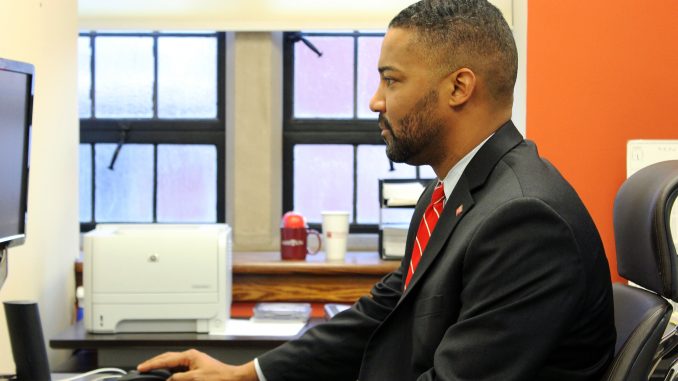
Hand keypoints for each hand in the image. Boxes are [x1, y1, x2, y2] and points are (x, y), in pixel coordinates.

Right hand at [137, 349, 257, 380]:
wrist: (233, 379)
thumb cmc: (219, 377)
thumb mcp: (195, 379)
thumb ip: (179, 378)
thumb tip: (168, 380)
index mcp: (190, 356)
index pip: (166, 359)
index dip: (152, 364)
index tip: (142, 368)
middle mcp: (191, 356)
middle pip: (168, 358)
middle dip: (155, 363)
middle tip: (143, 368)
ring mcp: (193, 362)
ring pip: (172, 363)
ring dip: (162, 367)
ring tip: (151, 371)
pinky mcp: (196, 368)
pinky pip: (179, 368)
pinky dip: (170, 371)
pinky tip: (167, 376)